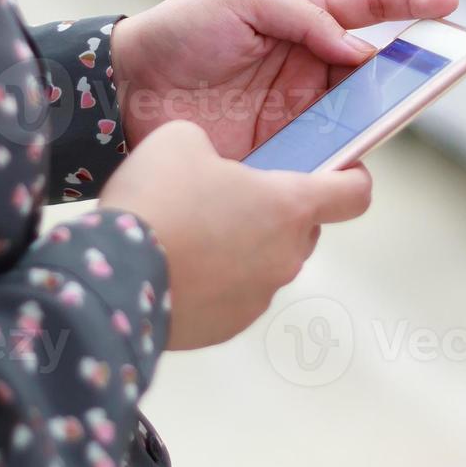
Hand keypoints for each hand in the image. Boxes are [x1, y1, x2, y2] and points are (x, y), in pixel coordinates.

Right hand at [100, 120, 371, 349]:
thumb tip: (204, 166)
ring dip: (238, 248)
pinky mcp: (227, 327)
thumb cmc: (156, 201)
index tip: (341, 172)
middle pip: (301, 229)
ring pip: (263, 263)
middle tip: (226, 197)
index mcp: (288, 206)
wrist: (111, 278)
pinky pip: (231, 296)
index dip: (351, 179)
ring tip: (187, 234)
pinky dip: (212, 282)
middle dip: (272, 212)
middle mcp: (286, 256)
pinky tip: (173, 267)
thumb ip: (210, 146)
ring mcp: (258, 297)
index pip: (353, 195)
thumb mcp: (180, 139)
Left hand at [109, 0, 457, 157]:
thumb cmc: (179, 32)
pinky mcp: (281, 153)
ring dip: (383, 116)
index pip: (367, 7)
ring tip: (401, 112)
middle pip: (375, 70)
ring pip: (359, 116)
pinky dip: (346, 160)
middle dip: (411, 69)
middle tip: (441, 69)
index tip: (448, 6)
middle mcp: (309, 67)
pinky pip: (326, 158)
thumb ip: (302, 16)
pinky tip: (357, 157)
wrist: (124, 90)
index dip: (408, 5)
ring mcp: (298, 112)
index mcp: (302, 19)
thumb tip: (357, 50)